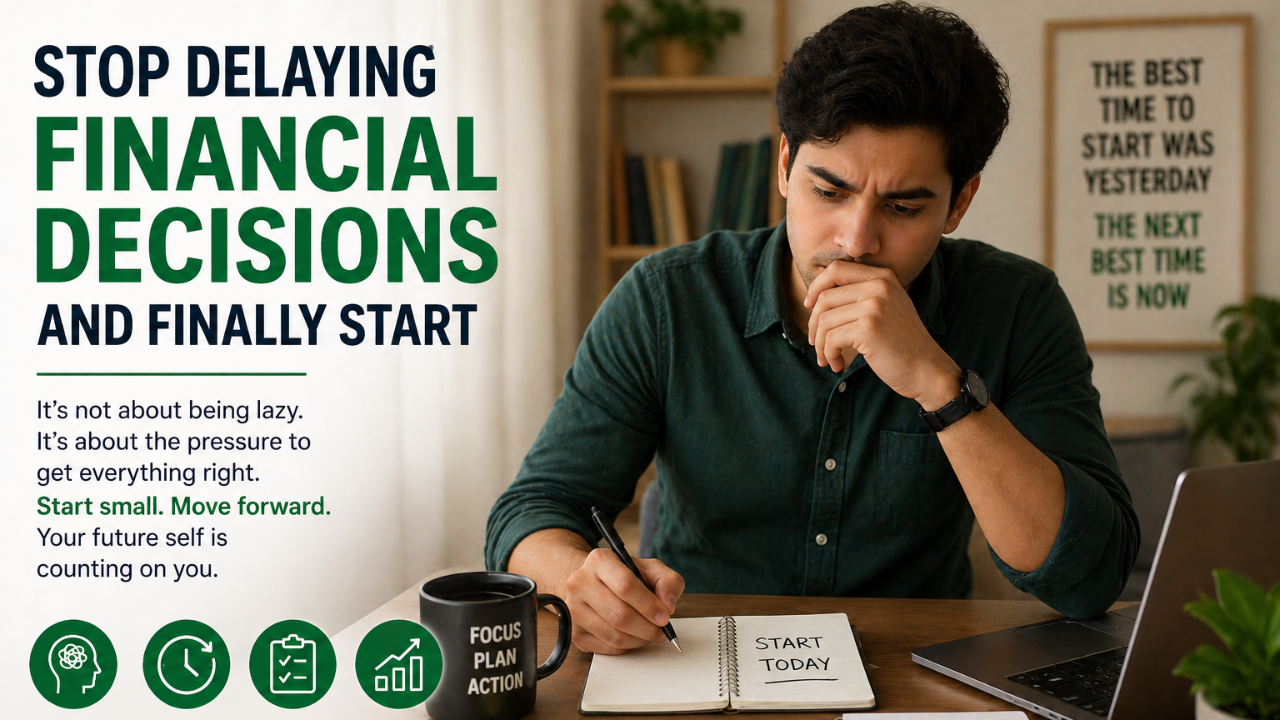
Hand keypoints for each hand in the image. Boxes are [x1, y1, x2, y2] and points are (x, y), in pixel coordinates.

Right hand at [563, 548, 684, 654]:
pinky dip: (627, 647)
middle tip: (661, 631)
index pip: (625, 586)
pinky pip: (607, 648)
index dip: (649, 605)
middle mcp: (580, 583)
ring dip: (639, 640)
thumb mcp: (649, 569)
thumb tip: (668, 605)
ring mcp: (573, 609)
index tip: (665, 616)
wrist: (591, 584)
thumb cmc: (623, 577)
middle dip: (647, 628)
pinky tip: (633, 637)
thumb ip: (667, 581)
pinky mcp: (574, 632)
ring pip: (614, 635)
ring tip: (649, 633)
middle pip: (620, 615)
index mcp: (599, 560)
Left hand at [804, 261, 959, 408]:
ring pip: (824, 321)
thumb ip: (860, 296)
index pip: (836, 270)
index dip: (816, 287)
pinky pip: (831, 339)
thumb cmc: (901, 344)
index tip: (809, 307)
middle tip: (816, 344)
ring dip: (820, 345)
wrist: (927, 370)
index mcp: (883, 277)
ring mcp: (874, 305)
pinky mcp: (868, 328)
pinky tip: (838, 365)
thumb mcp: (886, 309)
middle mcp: (879, 286)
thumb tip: (816, 297)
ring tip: (828, 359)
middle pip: (825, 298)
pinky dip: (828, 355)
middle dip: (814, 324)